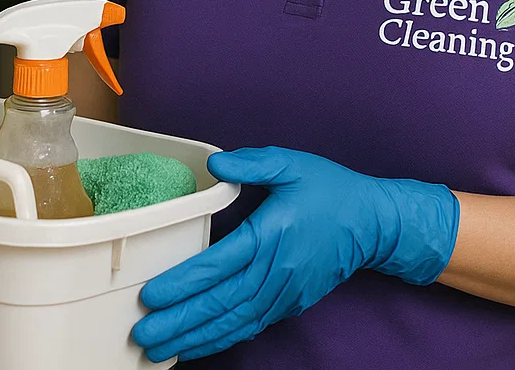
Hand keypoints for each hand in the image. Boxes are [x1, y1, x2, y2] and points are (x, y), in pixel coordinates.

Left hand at [130, 147, 458, 362]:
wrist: (373, 223)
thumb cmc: (330, 190)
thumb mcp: (293, 164)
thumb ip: (252, 164)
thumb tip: (214, 164)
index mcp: (272, 233)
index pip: (221, 264)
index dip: (184, 282)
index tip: (151, 295)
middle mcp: (276, 270)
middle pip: (221, 302)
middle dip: (179, 321)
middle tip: (141, 334)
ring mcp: (284, 293)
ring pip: (233, 322)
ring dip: (194, 338)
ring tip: (158, 349)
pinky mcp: (290, 305)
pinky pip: (250, 327)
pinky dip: (220, 340)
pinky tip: (194, 346)